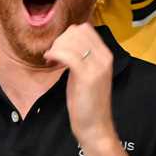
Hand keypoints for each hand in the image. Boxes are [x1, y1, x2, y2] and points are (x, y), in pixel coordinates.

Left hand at [45, 24, 115, 145]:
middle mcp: (104, 57)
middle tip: (53, 55)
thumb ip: (81, 57)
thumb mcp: (86, 74)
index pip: (85, 29)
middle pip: (77, 31)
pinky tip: (49, 61)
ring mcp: (97, 66)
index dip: (67, 36)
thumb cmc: (87, 102)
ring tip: (51, 60)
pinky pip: (67, 54)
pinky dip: (54, 54)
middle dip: (60, 40)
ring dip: (56, 47)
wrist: (95, 126)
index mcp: (105, 54)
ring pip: (71, 40)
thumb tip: (65, 43)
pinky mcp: (87, 76)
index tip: (59, 49)